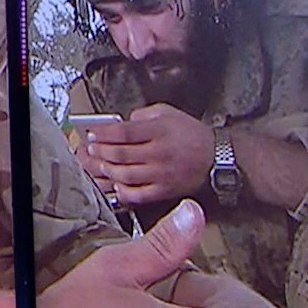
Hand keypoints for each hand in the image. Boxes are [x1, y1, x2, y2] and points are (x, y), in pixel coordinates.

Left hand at [78, 104, 215, 206]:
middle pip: (120, 154)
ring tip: (101, 164)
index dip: (103, 134)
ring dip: (108, 170)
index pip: (123, 132)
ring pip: (125, 174)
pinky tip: (117, 184)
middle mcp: (159, 152)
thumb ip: (144, 114)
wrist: (217, 158)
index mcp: (159, 131)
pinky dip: (124, 191)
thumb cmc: (192, 135)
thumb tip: (123, 122)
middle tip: (91, 149)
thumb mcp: (169, 113)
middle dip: (100, 151)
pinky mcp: (165, 190)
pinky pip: (139, 194)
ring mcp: (161, 174)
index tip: (92, 134)